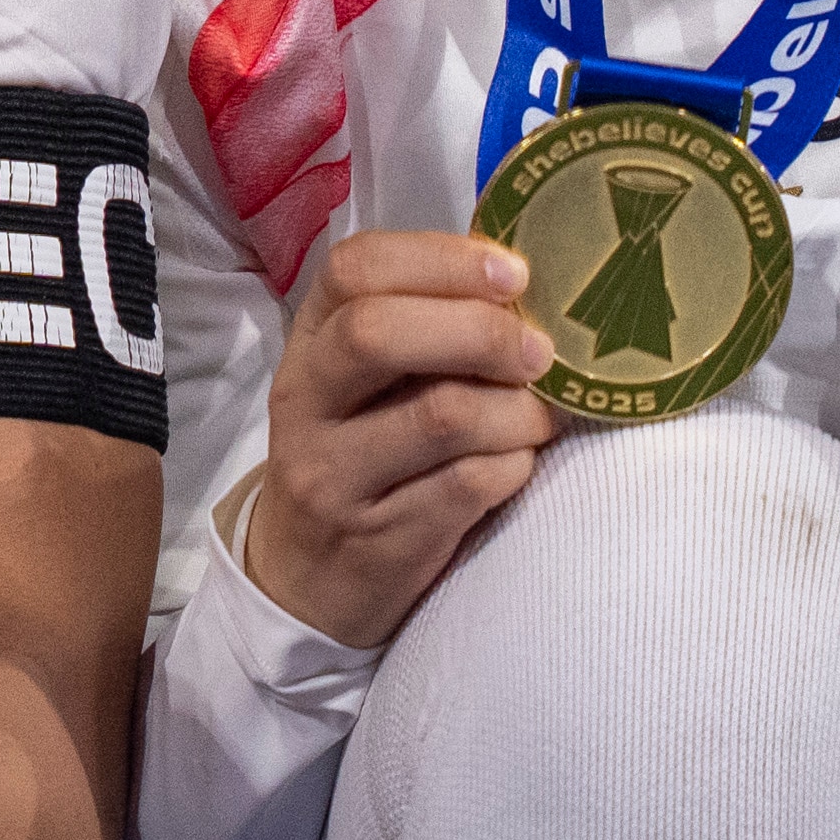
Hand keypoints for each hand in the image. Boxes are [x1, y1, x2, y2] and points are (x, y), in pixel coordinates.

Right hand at [240, 230, 553, 650]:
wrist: (301, 579)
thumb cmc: (358, 456)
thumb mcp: (359, 383)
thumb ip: (420, 327)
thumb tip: (525, 286)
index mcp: (308, 342)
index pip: (353, 270)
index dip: (441, 260)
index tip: (513, 275)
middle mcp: (306, 401)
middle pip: (378, 333)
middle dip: (481, 332)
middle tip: (539, 353)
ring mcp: (334, 475)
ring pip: (441, 415)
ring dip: (517, 409)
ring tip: (538, 418)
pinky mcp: (379, 538)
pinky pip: (470, 484)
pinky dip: (516, 465)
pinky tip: (518, 463)